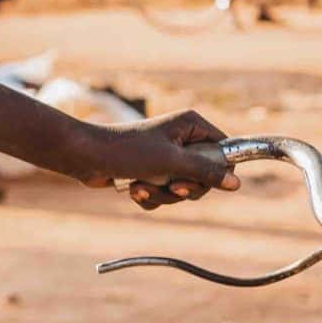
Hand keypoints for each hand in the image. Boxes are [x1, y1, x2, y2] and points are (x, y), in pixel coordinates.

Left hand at [64, 110, 239, 208]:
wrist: (84, 157)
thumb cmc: (126, 151)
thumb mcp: (171, 162)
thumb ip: (205, 172)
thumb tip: (236, 183)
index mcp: (191, 125)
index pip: (224, 149)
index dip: (218, 169)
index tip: (207, 181)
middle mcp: (181, 139)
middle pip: (205, 175)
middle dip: (185, 188)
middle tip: (172, 185)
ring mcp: (165, 157)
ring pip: (183, 189)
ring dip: (163, 194)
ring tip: (142, 185)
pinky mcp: (150, 173)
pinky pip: (164, 194)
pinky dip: (150, 196)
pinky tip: (133, 189)